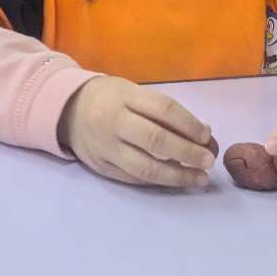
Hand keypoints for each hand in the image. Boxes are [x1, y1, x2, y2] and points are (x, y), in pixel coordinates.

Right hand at [57, 76, 216, 187]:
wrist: (68, 110)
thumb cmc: (111, 99)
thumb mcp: (133, 93)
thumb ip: (163, 112)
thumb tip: (203, 134)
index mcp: (124, 97)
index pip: (163, 108)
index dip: (189, 124)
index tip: (206, 136)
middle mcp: (112, 121)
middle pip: (155, 140)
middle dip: (187, 153)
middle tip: (209, 161)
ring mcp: (105, 147)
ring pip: (145, 167)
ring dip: (178, 175)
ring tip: (200, 178)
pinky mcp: (102, 167)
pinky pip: (135, 179)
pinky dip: (159, 181)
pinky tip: (176, 180)